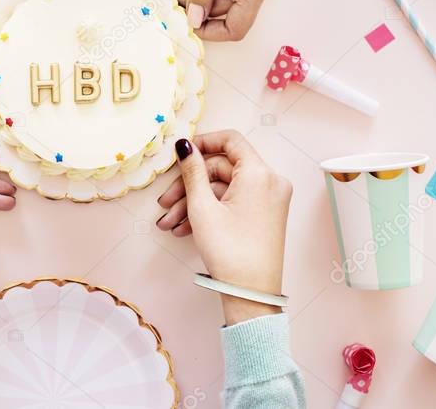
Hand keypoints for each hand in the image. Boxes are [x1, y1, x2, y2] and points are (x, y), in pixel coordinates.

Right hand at [157, 131, 291, 324]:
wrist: (251, 294)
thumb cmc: (229, 251)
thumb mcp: (202, 208)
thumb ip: (192, 171)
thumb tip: (184, 145)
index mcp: (260, 174)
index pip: (231, 140)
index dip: (203, 142)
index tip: (181, 153)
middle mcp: (270, 182)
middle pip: (221, 169)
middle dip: (189, 186)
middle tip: (165, 204)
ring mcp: (269, 200)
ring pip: (223, 189)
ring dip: (194, 203)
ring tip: (170, 224)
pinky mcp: (264, 215)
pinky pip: (233, 202)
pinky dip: (209, 211)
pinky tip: (185, 228)